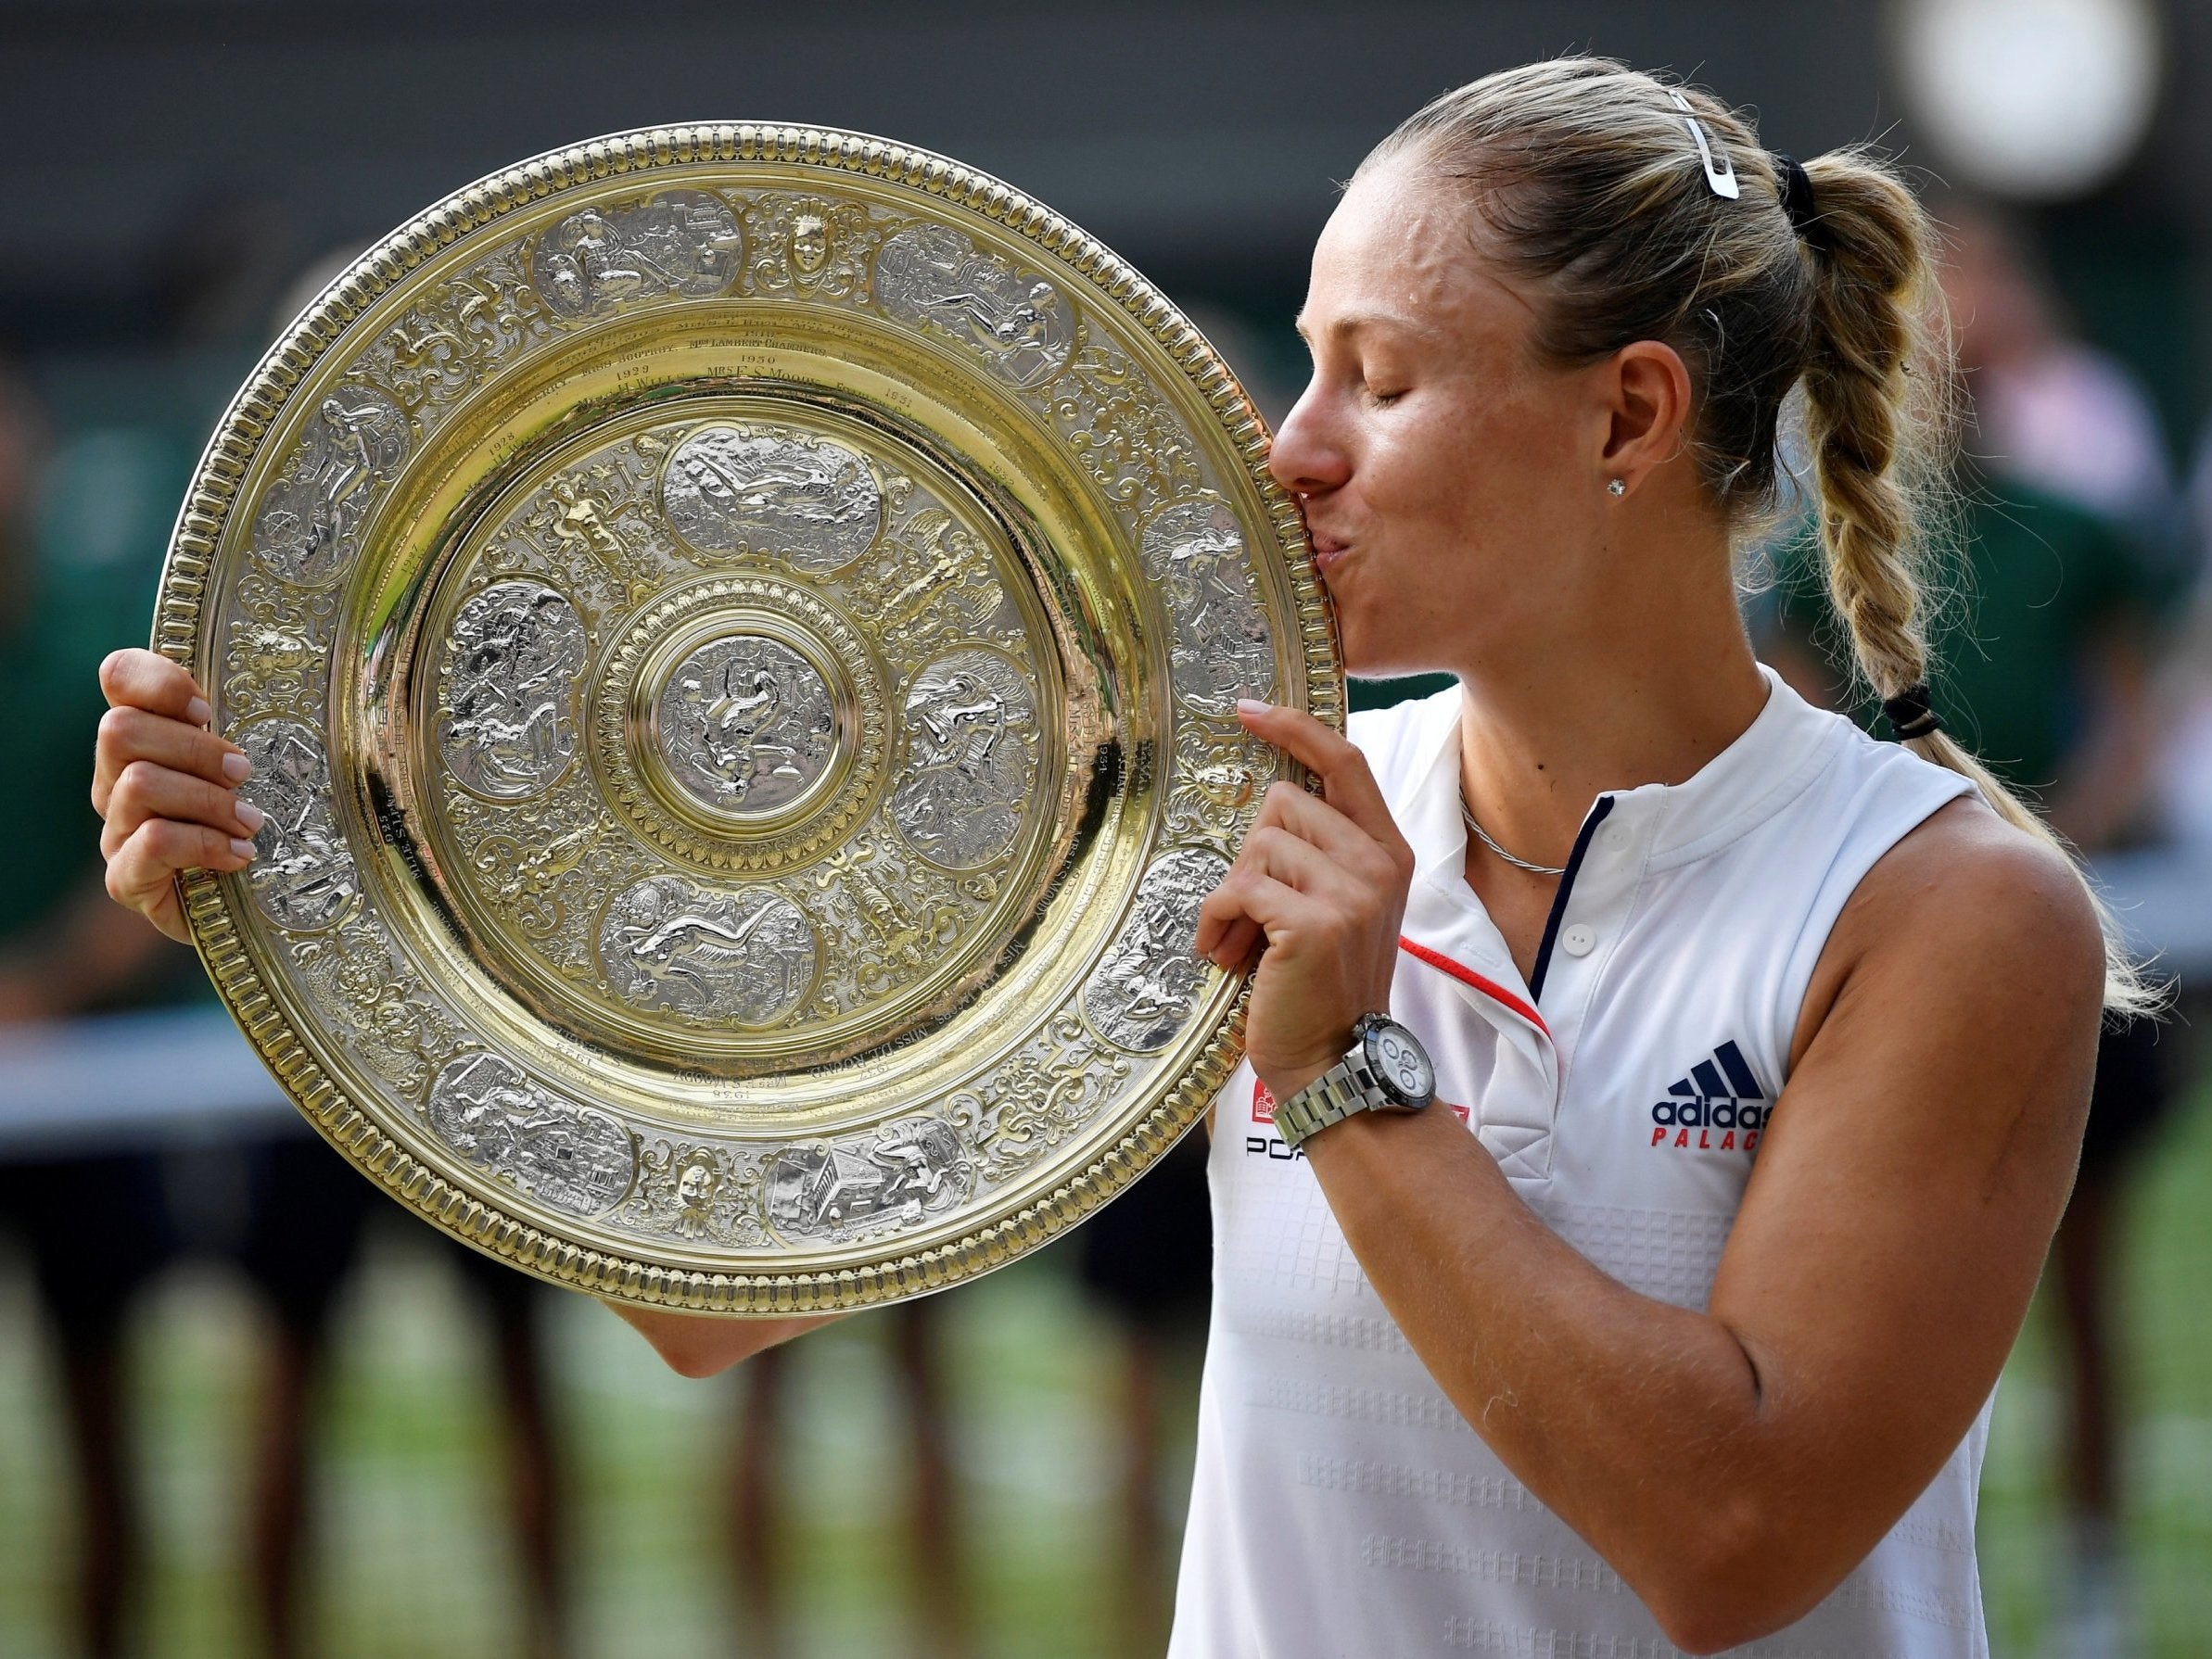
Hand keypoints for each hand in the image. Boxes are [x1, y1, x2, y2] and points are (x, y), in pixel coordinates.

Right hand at [92, 648, 258, 943]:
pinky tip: (240, 856)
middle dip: (195, 748)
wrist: (262, 906)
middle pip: (120, 729)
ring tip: (250, 821)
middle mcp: (116, 777)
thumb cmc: (271, 822)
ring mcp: (116, 829)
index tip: (207, 707)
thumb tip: (302, 682)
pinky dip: (203, 844)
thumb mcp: (271, 764)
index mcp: (145, 736)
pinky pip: (151, 842)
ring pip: (138, 784)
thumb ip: (257, 723)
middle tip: (244, 772)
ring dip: (207, 800)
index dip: (158, 682)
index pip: (118, 676)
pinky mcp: (125, 879)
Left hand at [1194, 699, 1414, 1099]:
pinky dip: (1218, 922)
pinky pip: (1239, 889)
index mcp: (1387, 853)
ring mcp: (1353, 892)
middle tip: (1251, 916)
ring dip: (1231, 897)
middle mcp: (1379, 865)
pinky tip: (1227, 957)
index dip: (1295, 728)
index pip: (1345, 761)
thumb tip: (1266, 806)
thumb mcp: (1335, 908)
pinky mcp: (1316, 921)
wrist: (1334, 1063)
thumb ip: (1318, 853)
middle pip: (1283, 803)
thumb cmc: (1318, 987)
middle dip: (1250, 858)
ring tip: (1240, 944)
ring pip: (1257, 846)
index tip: (1249, 710)